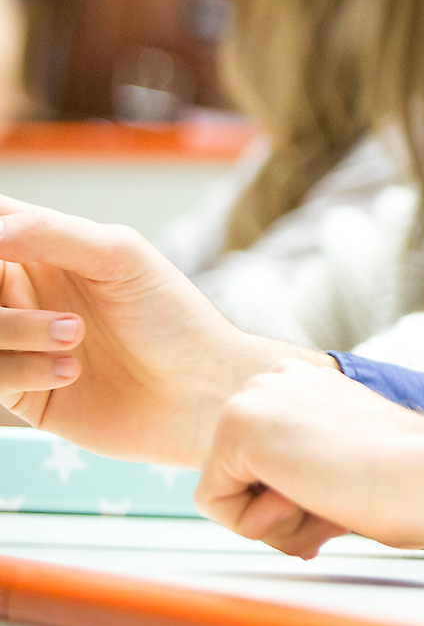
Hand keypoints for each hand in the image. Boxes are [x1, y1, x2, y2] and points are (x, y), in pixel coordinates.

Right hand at [0, 201, 301, 466]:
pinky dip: (25, 368)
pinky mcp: (21, 389)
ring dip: (17, 329)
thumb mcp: (120, 257)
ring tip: (76, 333)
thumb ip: (52, 234)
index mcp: (44, 248)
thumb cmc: (172, 315)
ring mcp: (19, 340)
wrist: (202, 392)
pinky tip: (73, 370)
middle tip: (14, 290)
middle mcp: (24, 291)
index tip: (6, 252)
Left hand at [199, 359, 423, 560]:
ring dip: (274, 519)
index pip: (260, 465)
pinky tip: (311, 495)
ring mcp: (253, 397)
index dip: (298, 501)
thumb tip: (275, 497)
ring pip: (225, 494)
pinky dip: (259, 525)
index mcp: (304, 382)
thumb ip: (306, 466)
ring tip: (329, 497)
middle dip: (281, 511)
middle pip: (236, 478)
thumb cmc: (409, 480)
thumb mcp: (346, 461)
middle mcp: (274, 379)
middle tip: (338, 502)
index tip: (346, 495)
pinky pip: (216, 506)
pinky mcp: (237, 426)